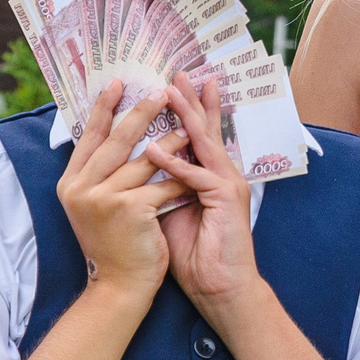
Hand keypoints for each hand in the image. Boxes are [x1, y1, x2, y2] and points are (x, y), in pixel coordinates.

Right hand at [54, 79, 187, 302]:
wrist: (119, 287)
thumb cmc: (114, 245)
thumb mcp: (94, 206)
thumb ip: (99, 174)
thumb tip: (114, 133)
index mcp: (70, 183)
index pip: (89, 137)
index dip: (103, 109)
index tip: (117, 84)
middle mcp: (80, 188)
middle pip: (116, 140)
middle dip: (141, 113)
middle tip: (162, 92)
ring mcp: (103, 198)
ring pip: (145, 160)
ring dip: (170, 142)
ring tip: (187, 125)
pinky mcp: (129, 208)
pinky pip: (162, 184)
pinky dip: (180, 178)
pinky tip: (196, 168)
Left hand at [150, 77, 261, 321]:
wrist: (222, 287)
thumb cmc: (196, 254)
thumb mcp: (171, 212)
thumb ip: (159, 187)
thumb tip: (132, 170)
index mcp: (210, 176)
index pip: (197, 136)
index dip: (187, 110)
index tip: (171, 86)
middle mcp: (222, 174)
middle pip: (205, 129)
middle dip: (190, 100)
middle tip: (177, 73)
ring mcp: (227, 184)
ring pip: (204, 143)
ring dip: (186, 117)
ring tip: (168, 93)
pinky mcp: (226, 200)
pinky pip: (197, 176)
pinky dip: (175, 163)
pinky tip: (155, 149)